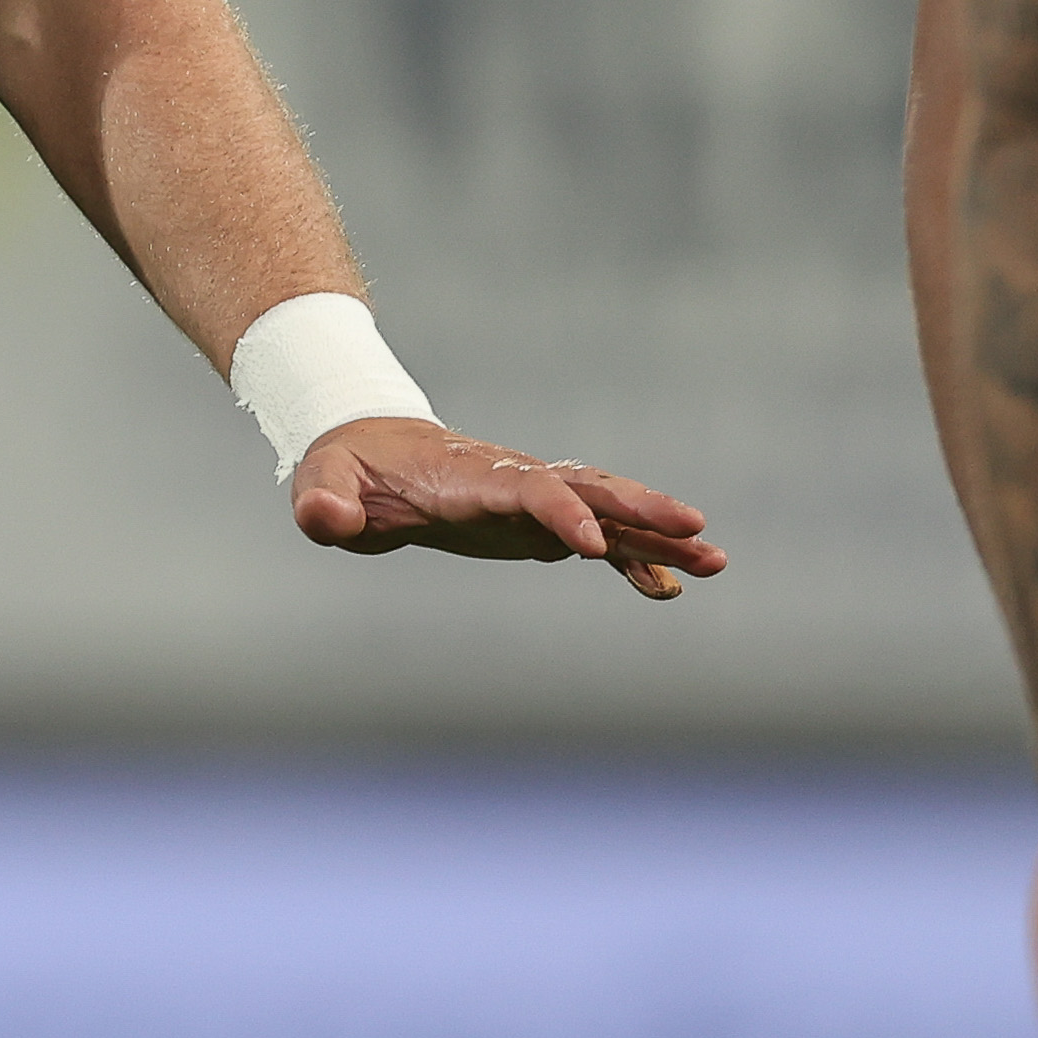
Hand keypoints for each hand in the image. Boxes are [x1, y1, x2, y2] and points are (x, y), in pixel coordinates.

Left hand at [286, 416, 725, 598]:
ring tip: (714, 562)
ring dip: (656, 535)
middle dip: (639, 509)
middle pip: (587, 488)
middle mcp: (511, 480)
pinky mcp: (534, 521)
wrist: (365, 448)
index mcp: (467, 475)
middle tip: (695, 530)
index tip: (590, 546)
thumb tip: (328, 520)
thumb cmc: (346, 470)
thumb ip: (324, 503)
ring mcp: (530, 499)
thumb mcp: (323, 486)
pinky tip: (668, 589)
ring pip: (606, 511)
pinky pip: (596, 540)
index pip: (526, 487)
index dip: (559, 511)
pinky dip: (632, 560)